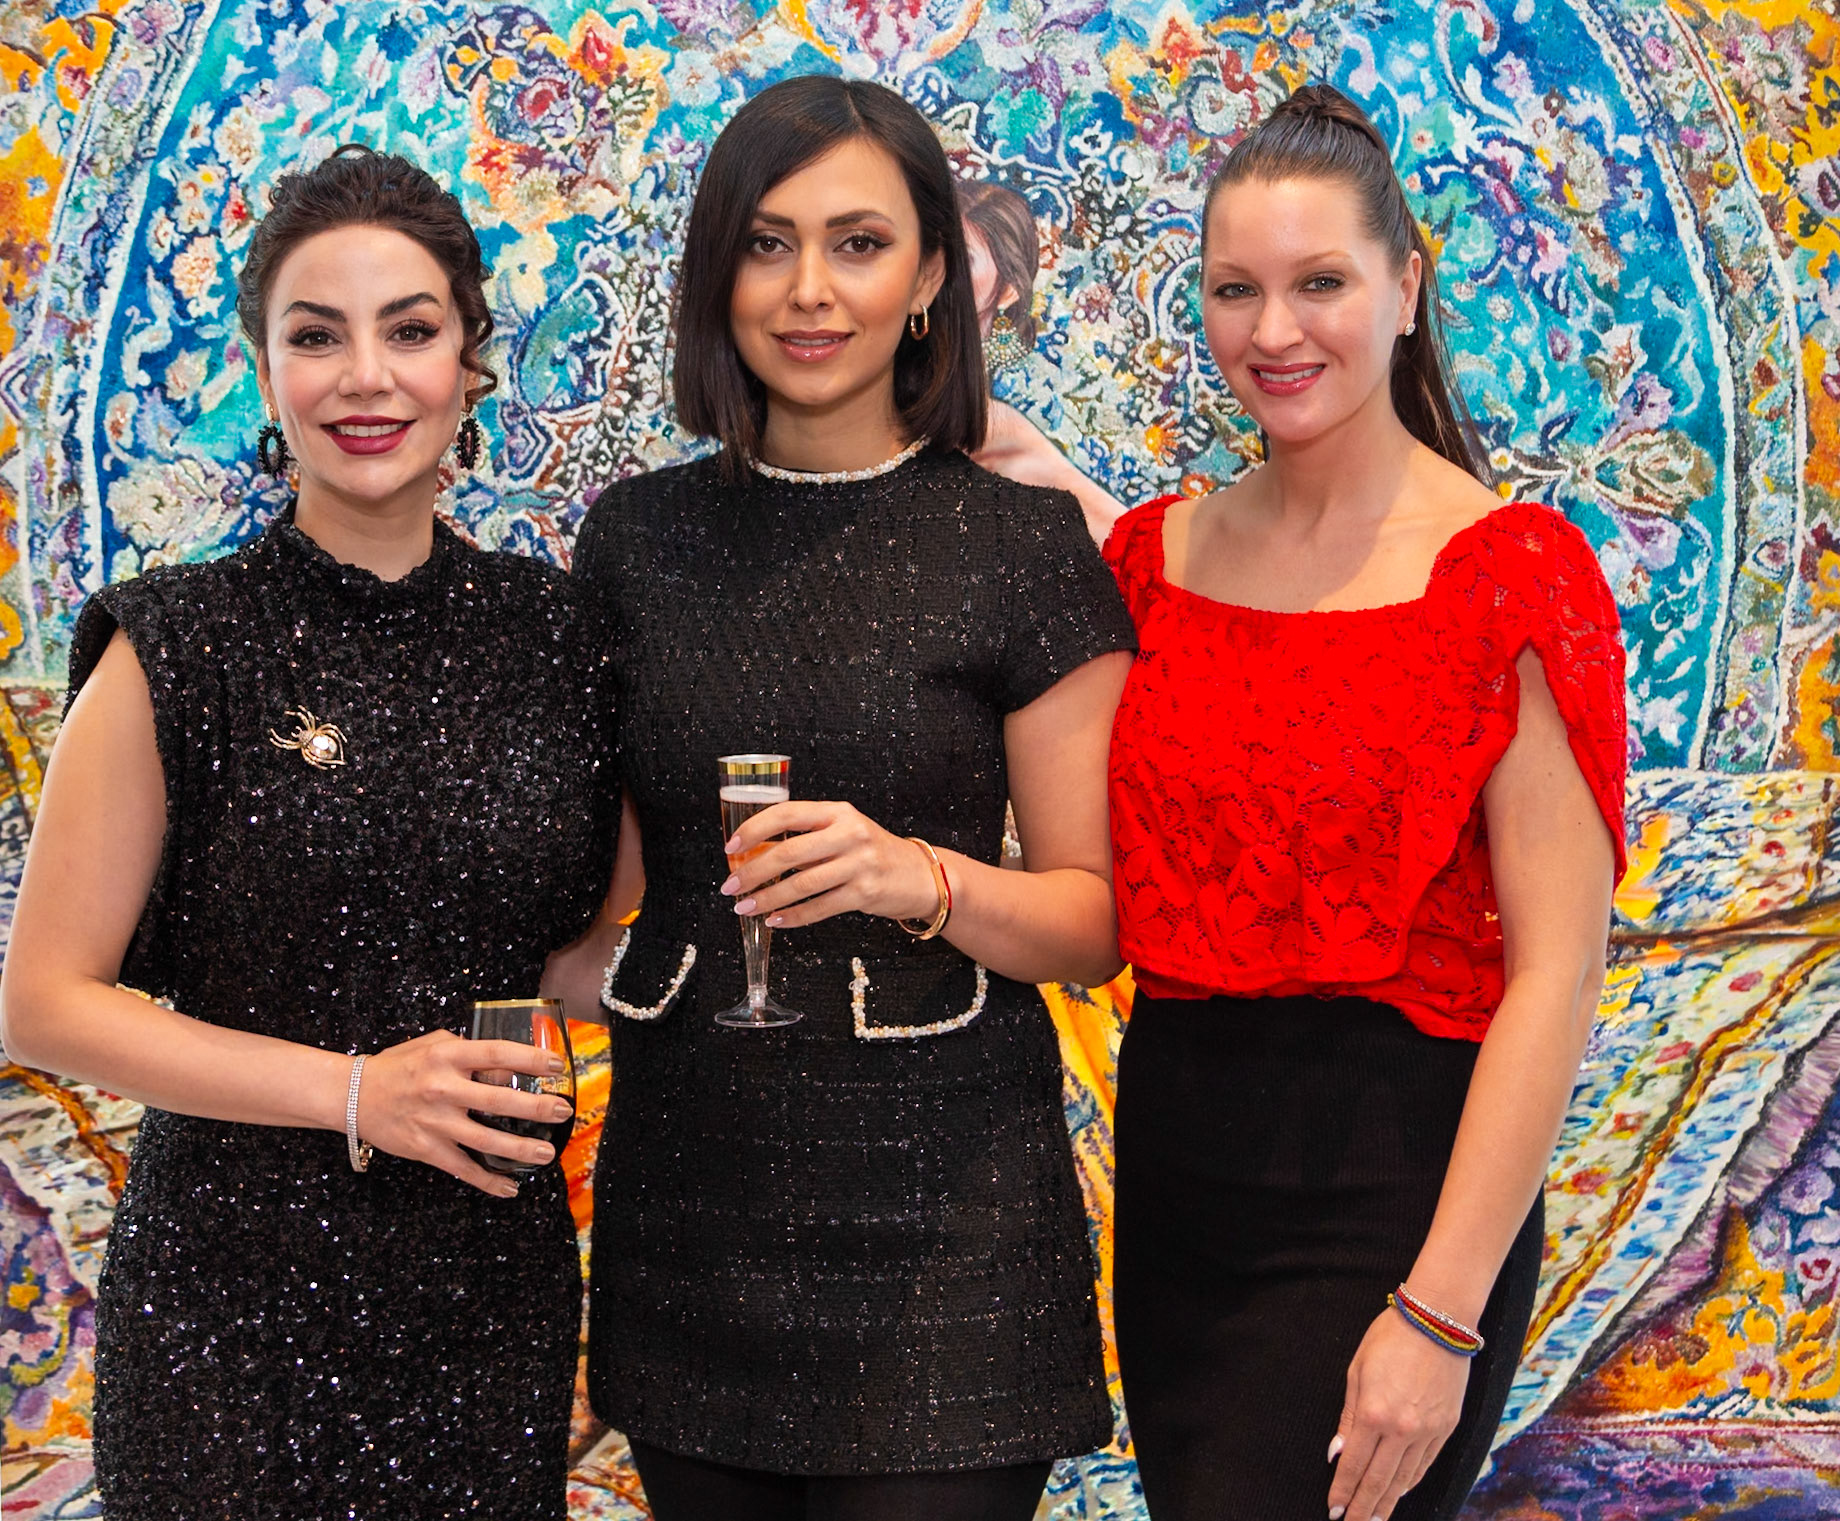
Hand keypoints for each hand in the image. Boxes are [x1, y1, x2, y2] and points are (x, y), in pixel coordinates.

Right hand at [355, 1029, 571, 1197]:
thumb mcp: (433, 1044)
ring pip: (487, 1141)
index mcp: (447, 1056)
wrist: (353, 1095)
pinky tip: (510, 1188)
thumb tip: (506, 1060)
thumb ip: (467, 1049)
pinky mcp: (426, 1149)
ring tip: (547, 1153)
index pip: (498, 1054)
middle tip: (562, 1111)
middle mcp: (443, 1088)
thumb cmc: (399, 1066)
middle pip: (500, 1101)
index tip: (557, 1067)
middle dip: (537, 1108)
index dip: (531, 1059)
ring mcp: (435, 1121)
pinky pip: (463, 1168)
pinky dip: (488, 1181)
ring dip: (521, 1149)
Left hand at [721, 800, 940, 929]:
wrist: (920, 875)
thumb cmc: (874, 853)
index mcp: (837, 812)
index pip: (786, 814)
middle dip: (752, 872)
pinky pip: (818, 907)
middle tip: (731, 886)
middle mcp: (848, 834)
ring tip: (746, 907)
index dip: (753, 830)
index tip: (731, 846)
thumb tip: (756, 852)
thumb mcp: (844, 830)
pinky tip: (775, 920)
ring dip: (767, 898)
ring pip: (800, 885)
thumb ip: (808, 836)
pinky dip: (792, 917)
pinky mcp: (864, 893)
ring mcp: (858, 864)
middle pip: (788, 853)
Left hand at [1327, 1307, 1470, 1520]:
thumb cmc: (1389, 1338)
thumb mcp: (1357, 1371)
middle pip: (1379, 1480)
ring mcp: (1428, 1432)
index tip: (1334, 1510)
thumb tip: (1337, 1454)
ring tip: (1375, 1518)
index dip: (1343, 1490)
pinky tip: (1401, 1492)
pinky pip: (1426, 1465)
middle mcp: (1402, 1430)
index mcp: (1374, 1414)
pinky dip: (1411, 1482)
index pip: (1354, 1465)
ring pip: (1405, 1479)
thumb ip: (1348, 1418)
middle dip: (1363, 1507)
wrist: (1437, 1321)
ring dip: (1388, 1502)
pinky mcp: (1447, 1428)